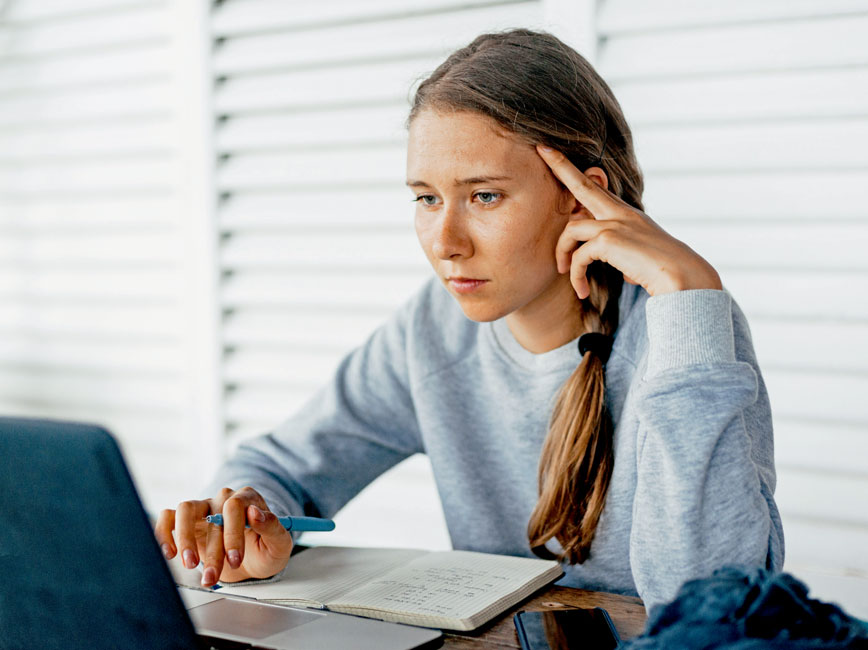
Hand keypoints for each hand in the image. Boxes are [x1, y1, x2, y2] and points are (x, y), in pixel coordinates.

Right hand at [155, 486, 293, 587]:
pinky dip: (164, 533)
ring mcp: (203, 508)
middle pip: (212, 514)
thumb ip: (272, 527)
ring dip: (185, 539)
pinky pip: (167, 517)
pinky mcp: (185, 521)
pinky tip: (169, 553)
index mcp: (248, 499)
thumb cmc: (264, 551)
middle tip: (213, 576)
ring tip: (190, 564)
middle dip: (213, 550)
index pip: (235, 506)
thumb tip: (255, 512)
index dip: (233, 533)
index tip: (235, 559)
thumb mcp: (279, 545)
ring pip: (186, 510)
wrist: (250, 562)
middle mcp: (223, 499)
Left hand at [536, 145, 721, 298]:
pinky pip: (579, 256)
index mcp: (627, 216)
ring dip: (563, 253)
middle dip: (561, 166)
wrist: (684, 279)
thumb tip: (629, 275)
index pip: (599, 190)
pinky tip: (581, 290)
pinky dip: (576, 275)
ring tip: (565, 273)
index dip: (578, 173)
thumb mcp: (643, 260)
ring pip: (571, 229)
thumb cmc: (666, 274)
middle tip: (541, 148)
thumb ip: (631, 260)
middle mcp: (621, 214)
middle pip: (583, 184)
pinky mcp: (609, 240)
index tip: (560, 155)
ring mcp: (615, 224)